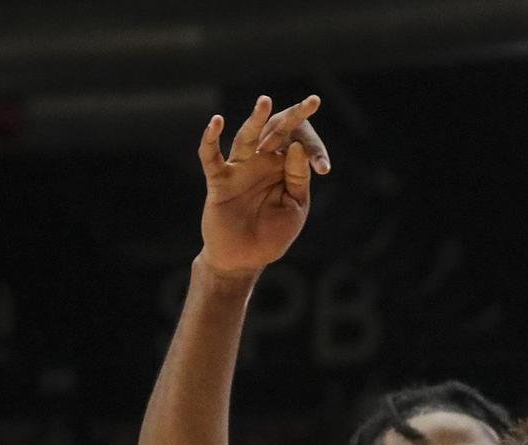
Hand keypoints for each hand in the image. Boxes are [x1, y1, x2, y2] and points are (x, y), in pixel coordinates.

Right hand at [196, 95, 331, 276]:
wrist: (244, 259)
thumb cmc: (272, 236)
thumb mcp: (294, 207)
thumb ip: (297, 178)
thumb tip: (297, 145)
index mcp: (282, 170)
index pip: (296, 143)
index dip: (308, 130)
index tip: (316, 106)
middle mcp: (261, 164)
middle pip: (275, 134)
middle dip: (292, 117)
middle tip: (311, 101)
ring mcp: (239, 170)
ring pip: (246, 138)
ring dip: (255, 120)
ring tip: (265, 102)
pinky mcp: (219, 180)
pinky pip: (211, 157)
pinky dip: (210, 139)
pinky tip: (216, 122)